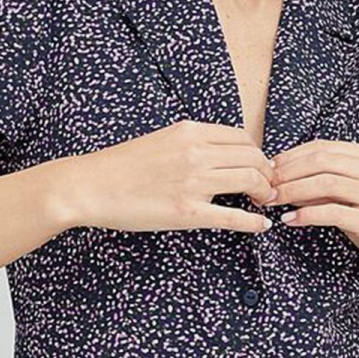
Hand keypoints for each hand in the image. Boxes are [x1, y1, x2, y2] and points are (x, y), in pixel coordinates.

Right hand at [54, 120, 277, 233]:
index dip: (257, 153)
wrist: (91, 186)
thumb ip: (191, 143)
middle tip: (267, 188)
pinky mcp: (187, 212)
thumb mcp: (161, 140)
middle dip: (266, 173)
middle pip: (252, 158)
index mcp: (190, 132)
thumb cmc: (121, 166)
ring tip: (263, 203)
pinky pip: (232, 216)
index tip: (258, 167)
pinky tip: (261, 225)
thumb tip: (216, 153)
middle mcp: (196, 153)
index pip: (242, 137)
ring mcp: (193, 183)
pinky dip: (253, 222)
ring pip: (249, 181)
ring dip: (264, 193)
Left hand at [264, 139, 358, 288]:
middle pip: (320, 161)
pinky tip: (290, 220)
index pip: (322, 147)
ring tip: (271, 202)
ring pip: (324, 183)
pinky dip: (306, 215)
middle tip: (263, 187)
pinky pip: (333, 212)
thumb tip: (284, 177)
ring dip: (291, 192)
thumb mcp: (353, 197)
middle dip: (286, 173)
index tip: (267, 171)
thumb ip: (326, 183)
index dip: (290, 157)